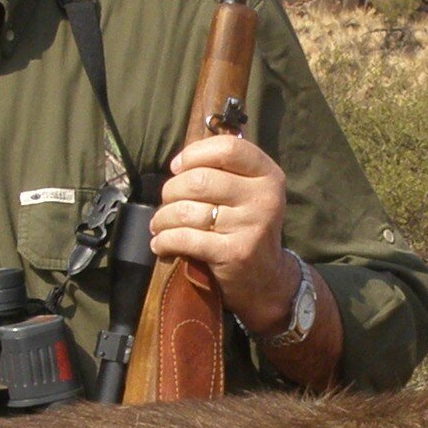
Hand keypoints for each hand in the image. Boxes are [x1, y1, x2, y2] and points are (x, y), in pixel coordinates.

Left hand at [147, 131, 302, 331]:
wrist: (266, 279)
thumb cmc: (245, 227)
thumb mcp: (248, 193)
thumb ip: (223, 170)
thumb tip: (180, 161)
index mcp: (268, 175)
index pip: (228, 148)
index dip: (194, 154)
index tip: (178, 168)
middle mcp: (263, 197)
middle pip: (199, 180)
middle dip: (171, 190)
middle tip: (167, 202)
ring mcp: (251, 225)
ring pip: (187, 210)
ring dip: (163, 218)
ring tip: (160, 225)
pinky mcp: (235, 252)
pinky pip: (185, 238)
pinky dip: (165, 240)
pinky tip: (161, 244)